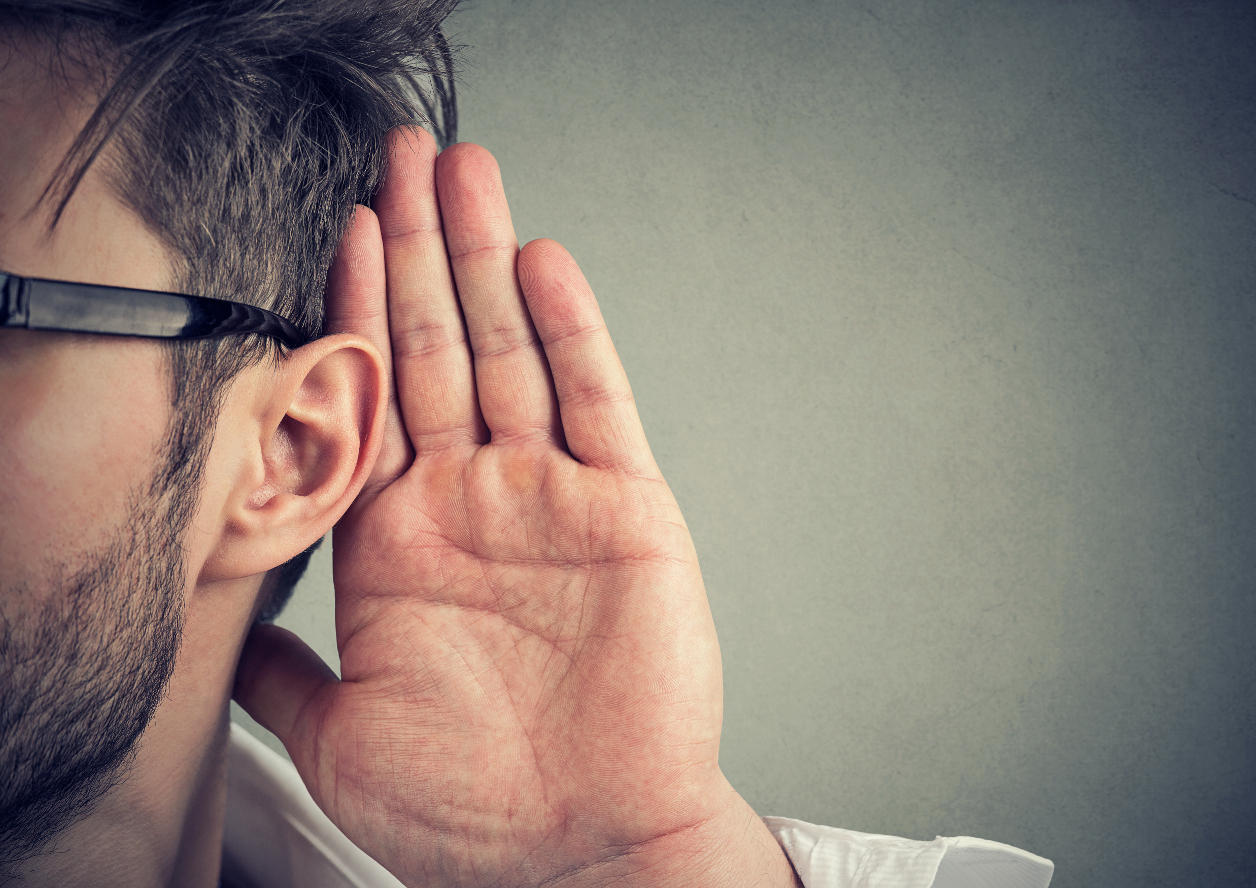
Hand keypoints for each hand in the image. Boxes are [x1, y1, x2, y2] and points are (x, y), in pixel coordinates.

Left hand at [233, 126, 797, 887]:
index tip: (342, 224)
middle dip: (419, 247)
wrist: (585, 850)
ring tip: (470, 173)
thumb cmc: (470, 810)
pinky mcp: (626, 511)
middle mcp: (475, 501)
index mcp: (402, 542)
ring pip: (514, 353)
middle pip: (440, 347)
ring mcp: (552, 498)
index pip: (371, 396)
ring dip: (488, 261)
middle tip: (410, 155)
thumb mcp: (337, 740)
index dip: (353, 306)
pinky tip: (545, 266)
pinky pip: (598, 404)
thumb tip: (220, 626)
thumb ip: (280, 670)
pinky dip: (573, 333)